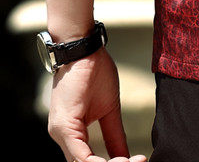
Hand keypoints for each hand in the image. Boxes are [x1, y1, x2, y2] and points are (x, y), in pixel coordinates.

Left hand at [46, 47, 147, 161]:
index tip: (139, 160)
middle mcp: (60, 136)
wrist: (83, 47)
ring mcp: (59, 133)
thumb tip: (127, 156)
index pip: (88, 161)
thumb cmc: (94, 70)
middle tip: (139, 161)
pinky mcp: (63, 126)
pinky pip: (80, 157)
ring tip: (133, 161)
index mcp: (70, 133)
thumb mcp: (109, 108)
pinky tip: (122, 160)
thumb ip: (114, 134)